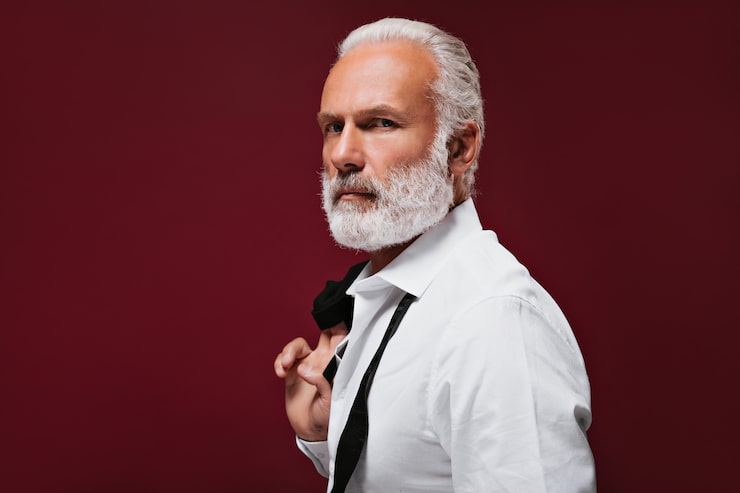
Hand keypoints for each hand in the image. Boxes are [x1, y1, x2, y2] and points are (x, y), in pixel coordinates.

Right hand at [274, 324, 348, 440]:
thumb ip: (323, 382)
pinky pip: (283, 358)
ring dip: (289, 351)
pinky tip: (281, 372)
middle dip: (314, 331)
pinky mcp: (291, 372)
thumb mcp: (332, 401)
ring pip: (298, 344)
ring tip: (285, 365)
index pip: (342, 340)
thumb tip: (305, 369)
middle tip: (309, 337)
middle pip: (323, 333)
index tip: (332, 324)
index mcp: (337, 364)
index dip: (339, 328)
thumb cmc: (328, 416)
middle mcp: (323, 360)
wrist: (311, 430)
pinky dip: (279, 362)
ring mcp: (307, 364)